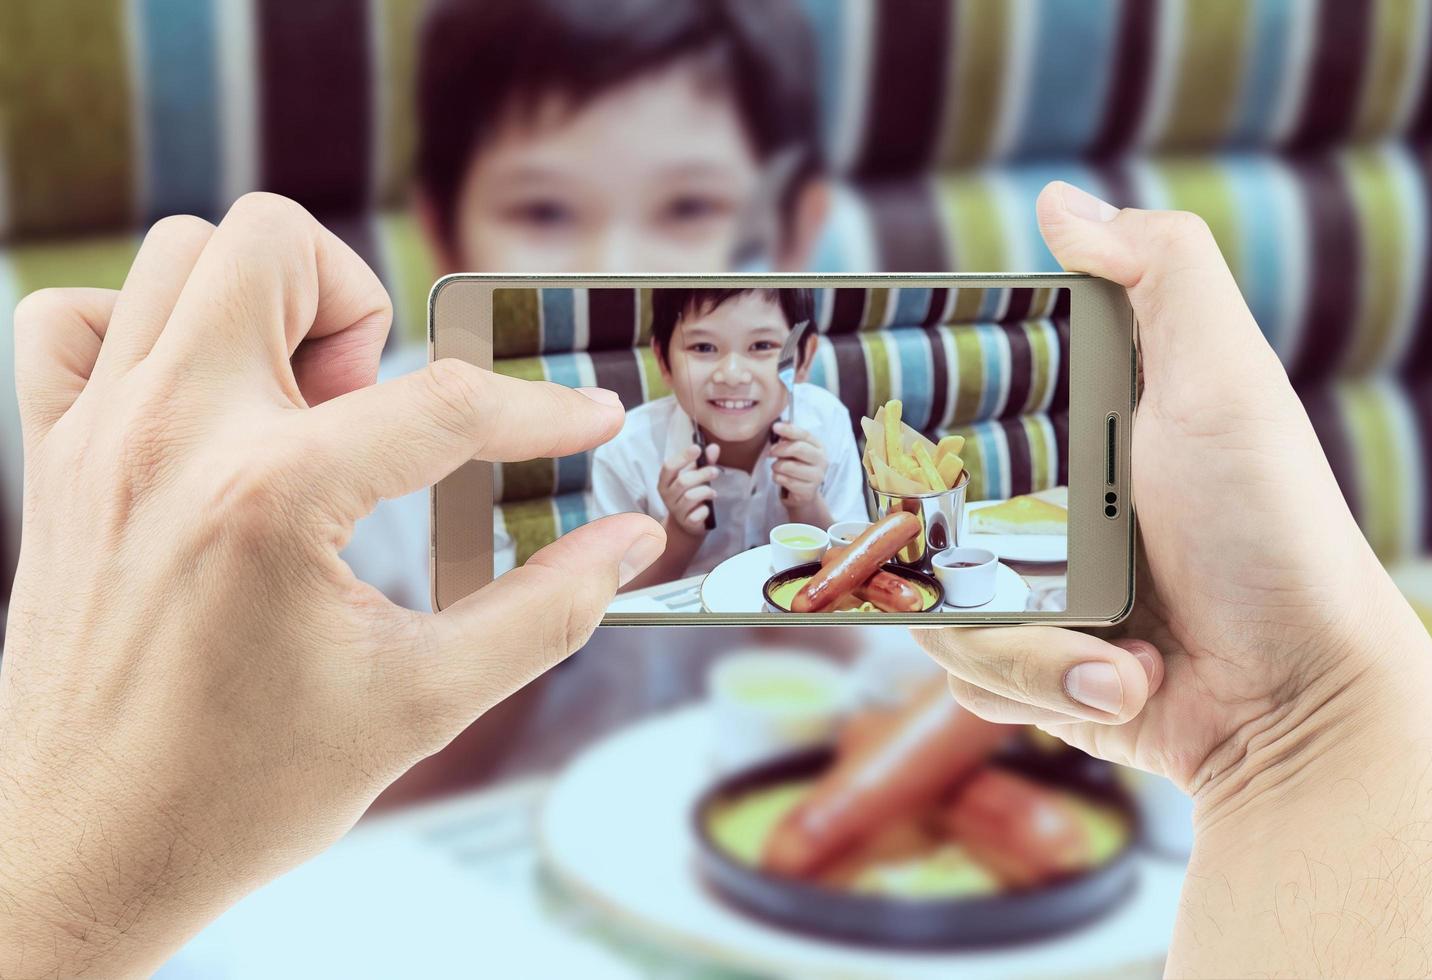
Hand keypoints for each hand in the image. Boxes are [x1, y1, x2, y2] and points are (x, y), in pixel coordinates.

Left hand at [0, 194, 664, 975]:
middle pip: (276, 244)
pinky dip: (143, 329)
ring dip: (263, 303)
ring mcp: (97, 440)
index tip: (590, 417)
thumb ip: (545, 611)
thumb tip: (628, 546)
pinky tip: (202, 405)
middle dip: (361, 302)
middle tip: (377, 405)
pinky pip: (74, 322)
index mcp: (272, 498)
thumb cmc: (238, 794)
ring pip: (177, 257)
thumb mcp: (422, 703)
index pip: (443, 403)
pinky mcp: (55, 462)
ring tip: (301, 405)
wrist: (81, 857)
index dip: (543, 407)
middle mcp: (172, 439)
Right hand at [658, 442, 720, 535]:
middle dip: (702, 474)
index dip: (683, 457)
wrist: (688, 522)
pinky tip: (707, 508)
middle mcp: (667, 496)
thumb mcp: (695, 476)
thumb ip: (704, 462)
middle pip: (683, 481)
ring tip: (713, 492)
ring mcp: (676, 510)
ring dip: (705, 491)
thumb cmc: (690, 493)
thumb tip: (714, 447)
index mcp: (665, 481)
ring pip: (690, 497)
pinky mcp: (686, 522)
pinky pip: (696, 514)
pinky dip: (705, 510)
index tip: (697, 449)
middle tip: (715, 471)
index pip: (669, 467)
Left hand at [770, 420, 828, 506]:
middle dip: (780, 449)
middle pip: (798, 448)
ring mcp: (817, 476)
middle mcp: (822, 460)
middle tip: (771, 452)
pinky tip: (780, 478)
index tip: (775, 427)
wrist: (803, 492)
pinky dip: (778, 478)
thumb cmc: (797, 466)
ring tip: (777, 467)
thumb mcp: (795, 450)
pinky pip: (786, 481)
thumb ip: (789, 438)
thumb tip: (779, 426)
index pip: (804, 434)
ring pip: (788, 466)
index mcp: (819, 446)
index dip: (789, 429)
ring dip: (776, 466)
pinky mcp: (809, 491)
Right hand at [914, 182, 1431, 804]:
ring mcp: (1031, 594)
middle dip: (969, 567)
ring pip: (934, 613)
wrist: (1299, 700)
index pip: (948, 412)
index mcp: (1070, 432)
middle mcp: (1038, 509)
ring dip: (1029, 650)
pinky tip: (1116, 686)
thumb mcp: (1228, 382)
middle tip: (1045, 580)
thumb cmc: (1271, 532)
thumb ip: (1163, 275)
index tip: (911, 447)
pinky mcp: (1035, 675)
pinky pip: (969, 678)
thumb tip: (1061, 200)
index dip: (914, 426)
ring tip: (1117, 655)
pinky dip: (1038, 689)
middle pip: (916, 523)